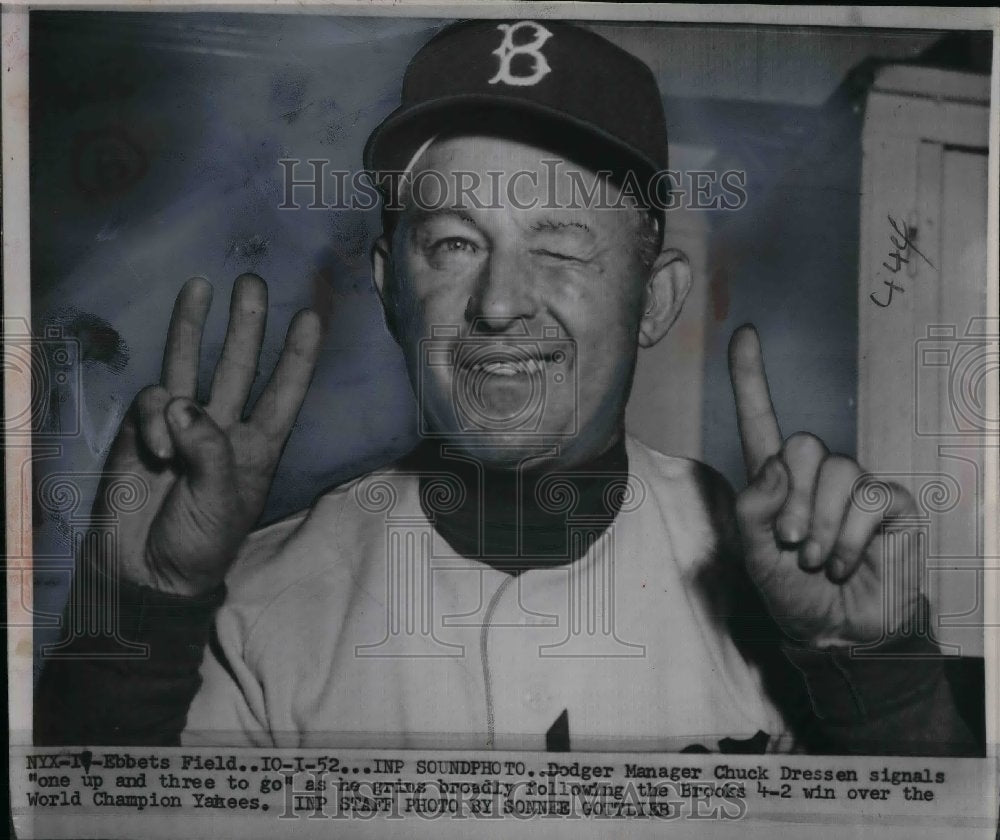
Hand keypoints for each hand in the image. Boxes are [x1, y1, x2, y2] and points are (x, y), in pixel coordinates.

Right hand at [91, 275, 321, 596]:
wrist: (144, 572)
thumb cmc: (199, 544)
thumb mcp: (221, 502)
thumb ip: (209, 450)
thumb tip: (182, 403)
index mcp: (259, 447)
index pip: (285, 393)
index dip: (298, 356)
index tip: (312, 317)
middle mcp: (225, 428)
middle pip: (240, 366)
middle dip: (248, 324)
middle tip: (253, 281)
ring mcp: (183, 426)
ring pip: (192, 366)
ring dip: (195, 327)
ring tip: (201, 285)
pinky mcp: (144, 431)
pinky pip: (152, 404)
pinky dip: (153, 419)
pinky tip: (155, 453)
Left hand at [728, 324, 921, 646]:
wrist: (839, 631)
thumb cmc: (793, 593)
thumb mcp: (755, 557)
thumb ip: (753, 510)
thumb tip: (776, 465)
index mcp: (776, 481)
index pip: (761, 420)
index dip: (750, 378)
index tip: (745, 333)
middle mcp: (816, 475)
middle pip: (802, 445)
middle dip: (792, 502)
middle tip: (792, 545)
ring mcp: (857, 485)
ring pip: (835, 470)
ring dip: (821, 526)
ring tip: (817, 561)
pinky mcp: (891, 503)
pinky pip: (868, 497)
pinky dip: (849, 538)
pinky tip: (845, 563)